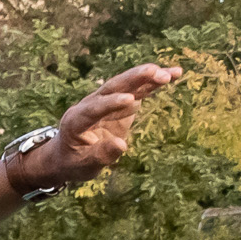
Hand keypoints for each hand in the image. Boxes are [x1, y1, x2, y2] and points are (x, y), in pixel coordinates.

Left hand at [28, 64, 184, 185]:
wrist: (67, 154)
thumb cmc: (74, 162)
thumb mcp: (83, 166)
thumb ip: (100, 155)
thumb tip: (121, 146)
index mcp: (76, 119)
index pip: (94, 108)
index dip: (112, 103)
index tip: (130, 100)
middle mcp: (90, 104)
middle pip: (112, 87)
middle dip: (133, 79)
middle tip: (153, 72)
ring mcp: (106, 101)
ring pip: (126, 85)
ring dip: (146, 77)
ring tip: (168, 74)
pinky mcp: (119, 103)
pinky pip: (137, 90)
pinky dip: (153, 83)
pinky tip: (173, 74)